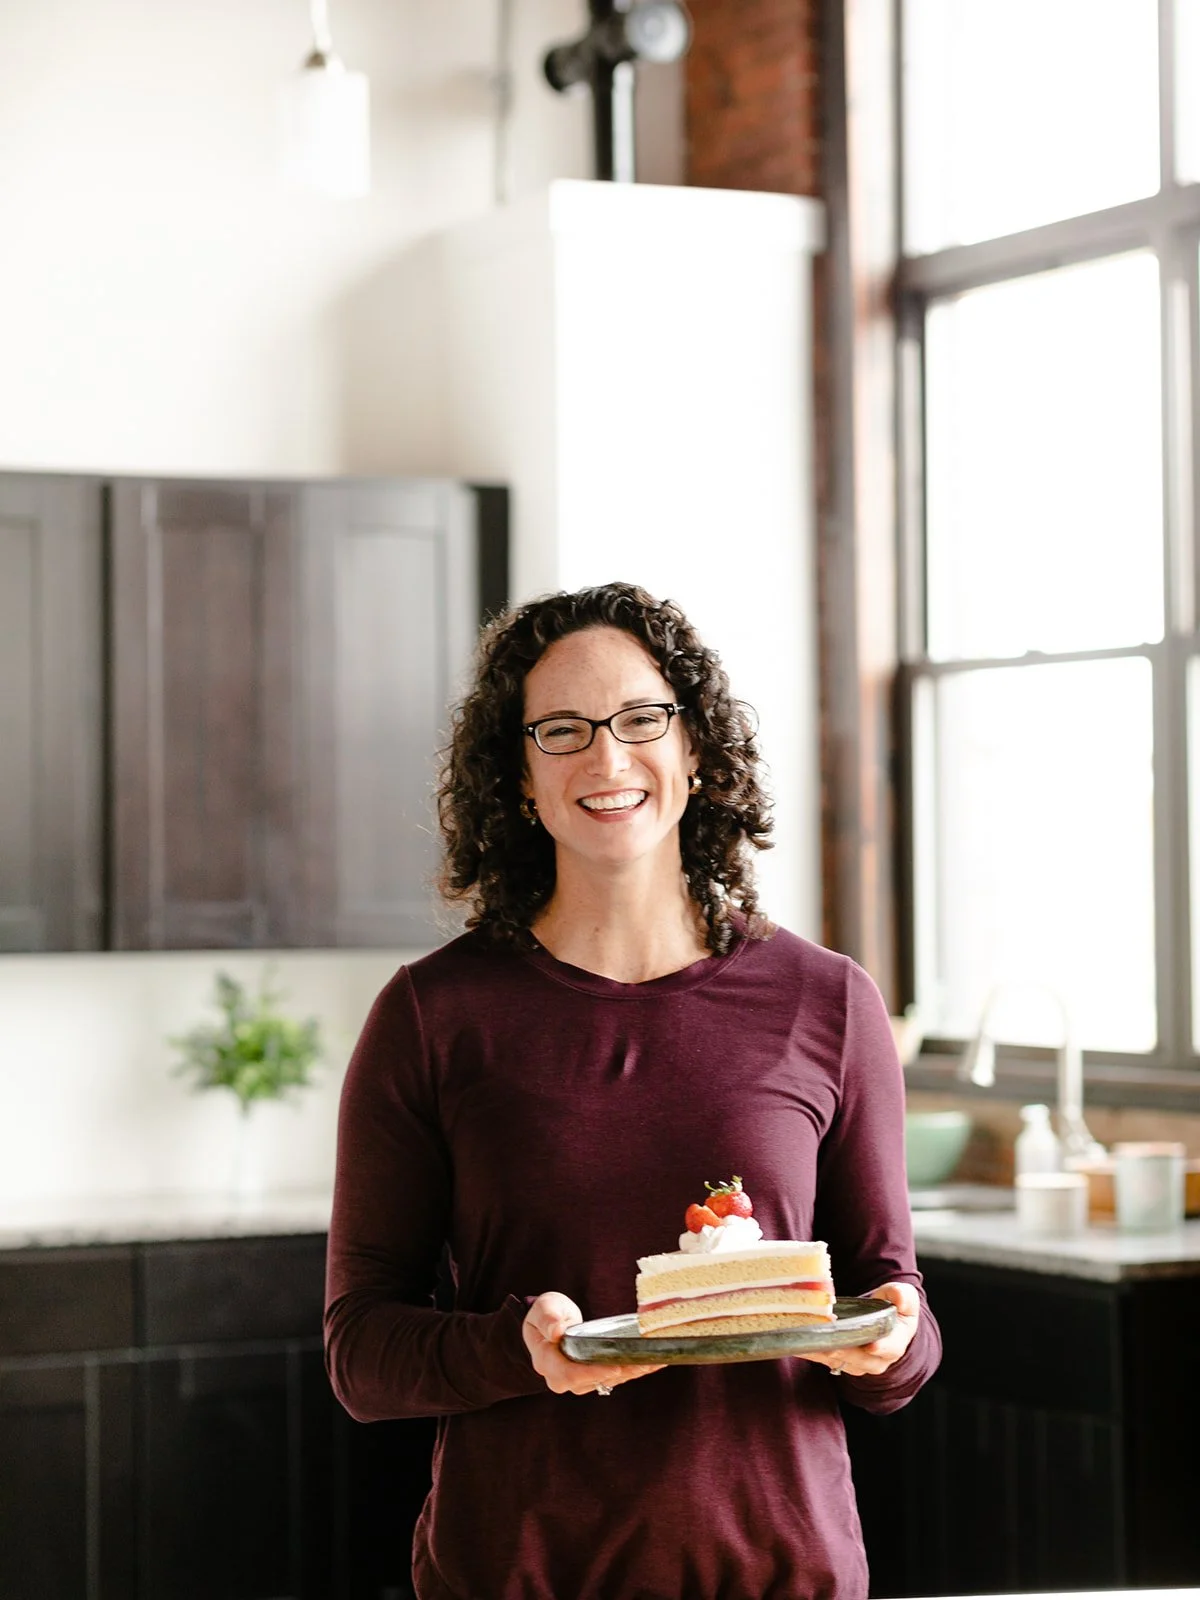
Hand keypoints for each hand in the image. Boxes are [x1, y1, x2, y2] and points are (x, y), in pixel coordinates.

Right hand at [522, 1291, 664, 1395]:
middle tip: (642, 1363)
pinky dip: (633, 1370)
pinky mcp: (593, 1376)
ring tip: (652, 1362)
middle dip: (619, 1374)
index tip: (613, 1367)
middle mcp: (561, 1377)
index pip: (568, 1374)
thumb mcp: (544, 1307)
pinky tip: (652, 1362)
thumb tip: (556, 1331)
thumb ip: (548, 1317)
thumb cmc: (547, 1314)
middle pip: (591, 1382)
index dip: (591, 1373)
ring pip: (606, 1381)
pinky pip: (614, 1376)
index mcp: (546, 1361)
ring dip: (630, 1373)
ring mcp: (579, 1379)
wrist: (551, 1323)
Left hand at [806, 1281, 920, 1377]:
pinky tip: (798, 1343)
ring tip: (808, 1341)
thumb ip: (903, 1296)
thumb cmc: (895, 1309)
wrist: (885, 1323)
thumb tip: (899, 1297)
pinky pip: (824, 1359)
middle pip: (860, 1358)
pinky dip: (811, 1352)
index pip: (889, 1348)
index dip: (880, 1347)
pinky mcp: (839, 1360)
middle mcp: (876, 1359)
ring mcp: (856, 1363)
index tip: (871, 1345)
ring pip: (839, 1360)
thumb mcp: (904, 1298)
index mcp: (895, 1343)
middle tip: (828, 1342)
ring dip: (822, 1352)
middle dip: (843, 1350)